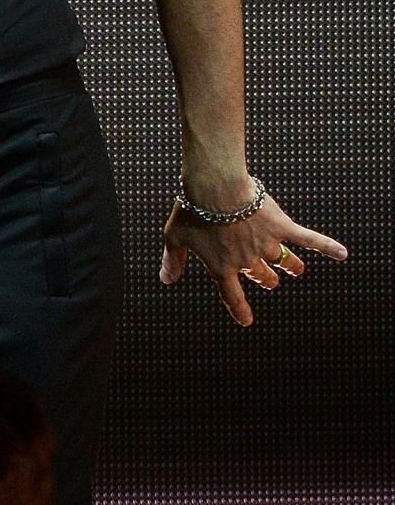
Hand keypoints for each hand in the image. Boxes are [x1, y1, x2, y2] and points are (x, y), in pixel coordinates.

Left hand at [159, 190, 347, 326]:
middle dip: (265, 278)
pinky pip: (309, 239)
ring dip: (290, 266)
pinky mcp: (282, 227)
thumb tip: (166, 279)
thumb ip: (173, 260)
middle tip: (267, 278)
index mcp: (221, 265)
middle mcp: (247, 259)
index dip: (239, 308)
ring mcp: (267, 244)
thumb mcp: (174, 237)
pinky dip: (326, 246)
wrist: (215, 188)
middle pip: (261, 275)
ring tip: (295, 268)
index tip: (246, 321)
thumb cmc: (192, 211)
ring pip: (283, 260)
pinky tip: (342, 253)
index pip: (231, 294)